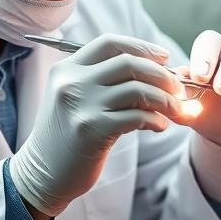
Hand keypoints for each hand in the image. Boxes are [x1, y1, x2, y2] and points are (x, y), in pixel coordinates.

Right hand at [9, 34, 182, 215]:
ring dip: (165, 99)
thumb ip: (107, 83)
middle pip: (129, 63)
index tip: (164, 58)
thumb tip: (160, 71)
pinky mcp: (92, 130)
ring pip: (137, 89)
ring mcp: (81, 105)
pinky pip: (136, 116)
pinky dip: (156, 120)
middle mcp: (72, 82)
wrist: (42, 175)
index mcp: (67, 69)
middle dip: (161, 74)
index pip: (110, 43)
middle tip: (178, 88)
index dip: (142, 47)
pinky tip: (160, 126)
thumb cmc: (68, 137)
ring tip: (175, 110)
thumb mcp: (77, 100)